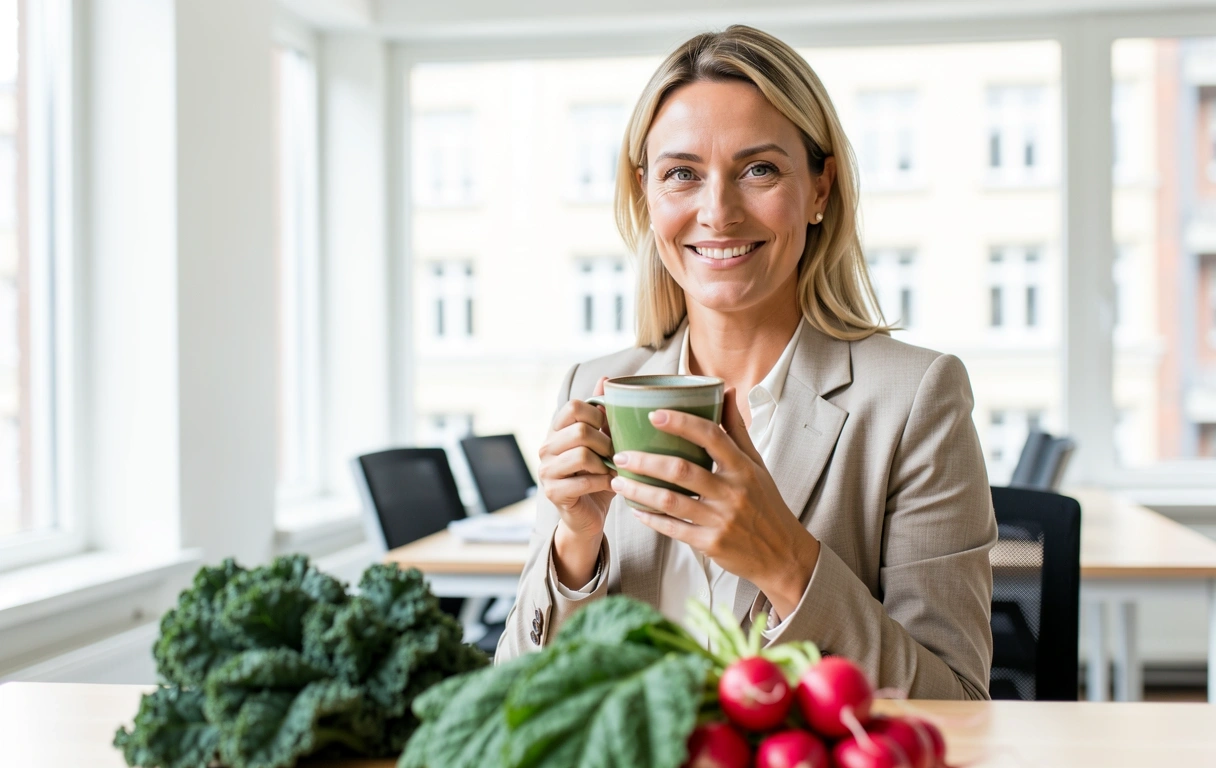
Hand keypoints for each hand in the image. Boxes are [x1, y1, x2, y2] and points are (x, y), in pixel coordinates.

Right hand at [537, 376, 615, 586]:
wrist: (589, 516)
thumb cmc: (598, 475)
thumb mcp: (603, 442)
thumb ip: (602, 414)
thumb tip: (606, 379)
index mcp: (557, 430)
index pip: (574, 405)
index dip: (599, 414)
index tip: (611, 429)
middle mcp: (546, 447)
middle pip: (579, 430)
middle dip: (605, 442)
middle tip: (616, 454)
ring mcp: (546, 470)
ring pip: (581, 454)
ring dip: (605, 463)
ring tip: (613, 469)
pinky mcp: (553, 492)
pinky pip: (583, 480)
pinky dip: (603, 482)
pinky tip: (611, 484)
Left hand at [609, 388, 820, 619]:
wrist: (783, 554)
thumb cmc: (766, 503)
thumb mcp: (757, 464)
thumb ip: (737, 429)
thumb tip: (728, 390)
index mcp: (743, 468)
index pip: (711, 436)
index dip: (681, 423)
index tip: (653, 414)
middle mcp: (732, 492)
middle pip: (682, 470)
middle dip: (646, 461)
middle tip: (620, 455)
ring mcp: (721, 519)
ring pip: (671, 501)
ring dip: (639, 491)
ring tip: (617, 482)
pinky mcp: (711, 544)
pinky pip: (674, 529)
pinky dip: (651, 519)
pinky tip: (635, 510)